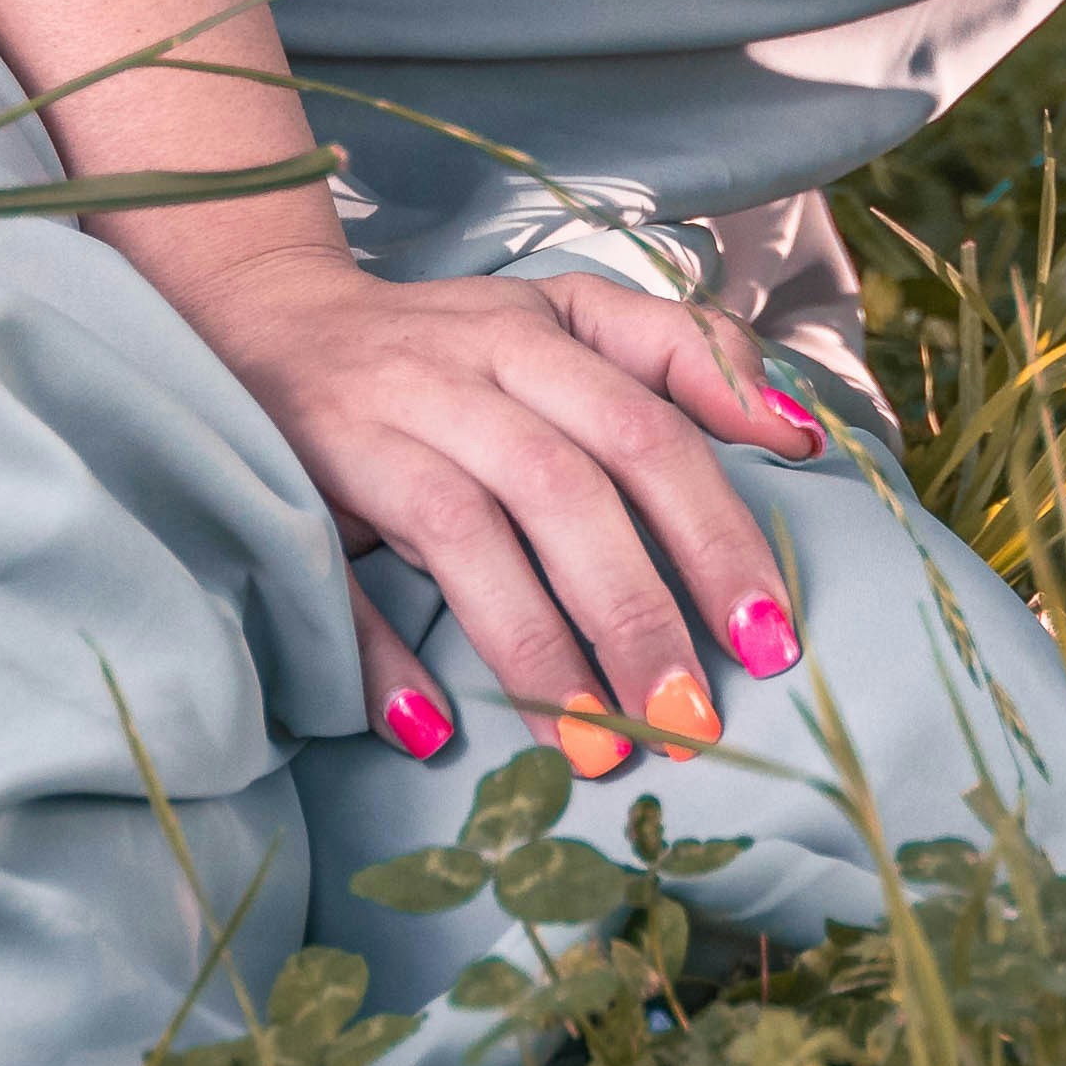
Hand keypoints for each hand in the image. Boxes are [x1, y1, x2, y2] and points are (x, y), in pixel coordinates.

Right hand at [172, 245, 833, 772]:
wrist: (263, 317)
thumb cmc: (450, 342)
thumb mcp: (569, 317)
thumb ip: (687, 356)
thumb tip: (801, 435)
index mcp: (534, 336)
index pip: (645, 431)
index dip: (714, 533)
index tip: (773, 638)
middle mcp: (455, 376)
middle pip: (565, 491)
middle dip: (637, 612)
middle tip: (693, 723)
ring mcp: (369, 431)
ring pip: (463, 535)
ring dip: (535, 649)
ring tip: (596, 748)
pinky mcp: (293, 487)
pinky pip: (335, 579)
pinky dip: (377, 655)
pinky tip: (430, 730)